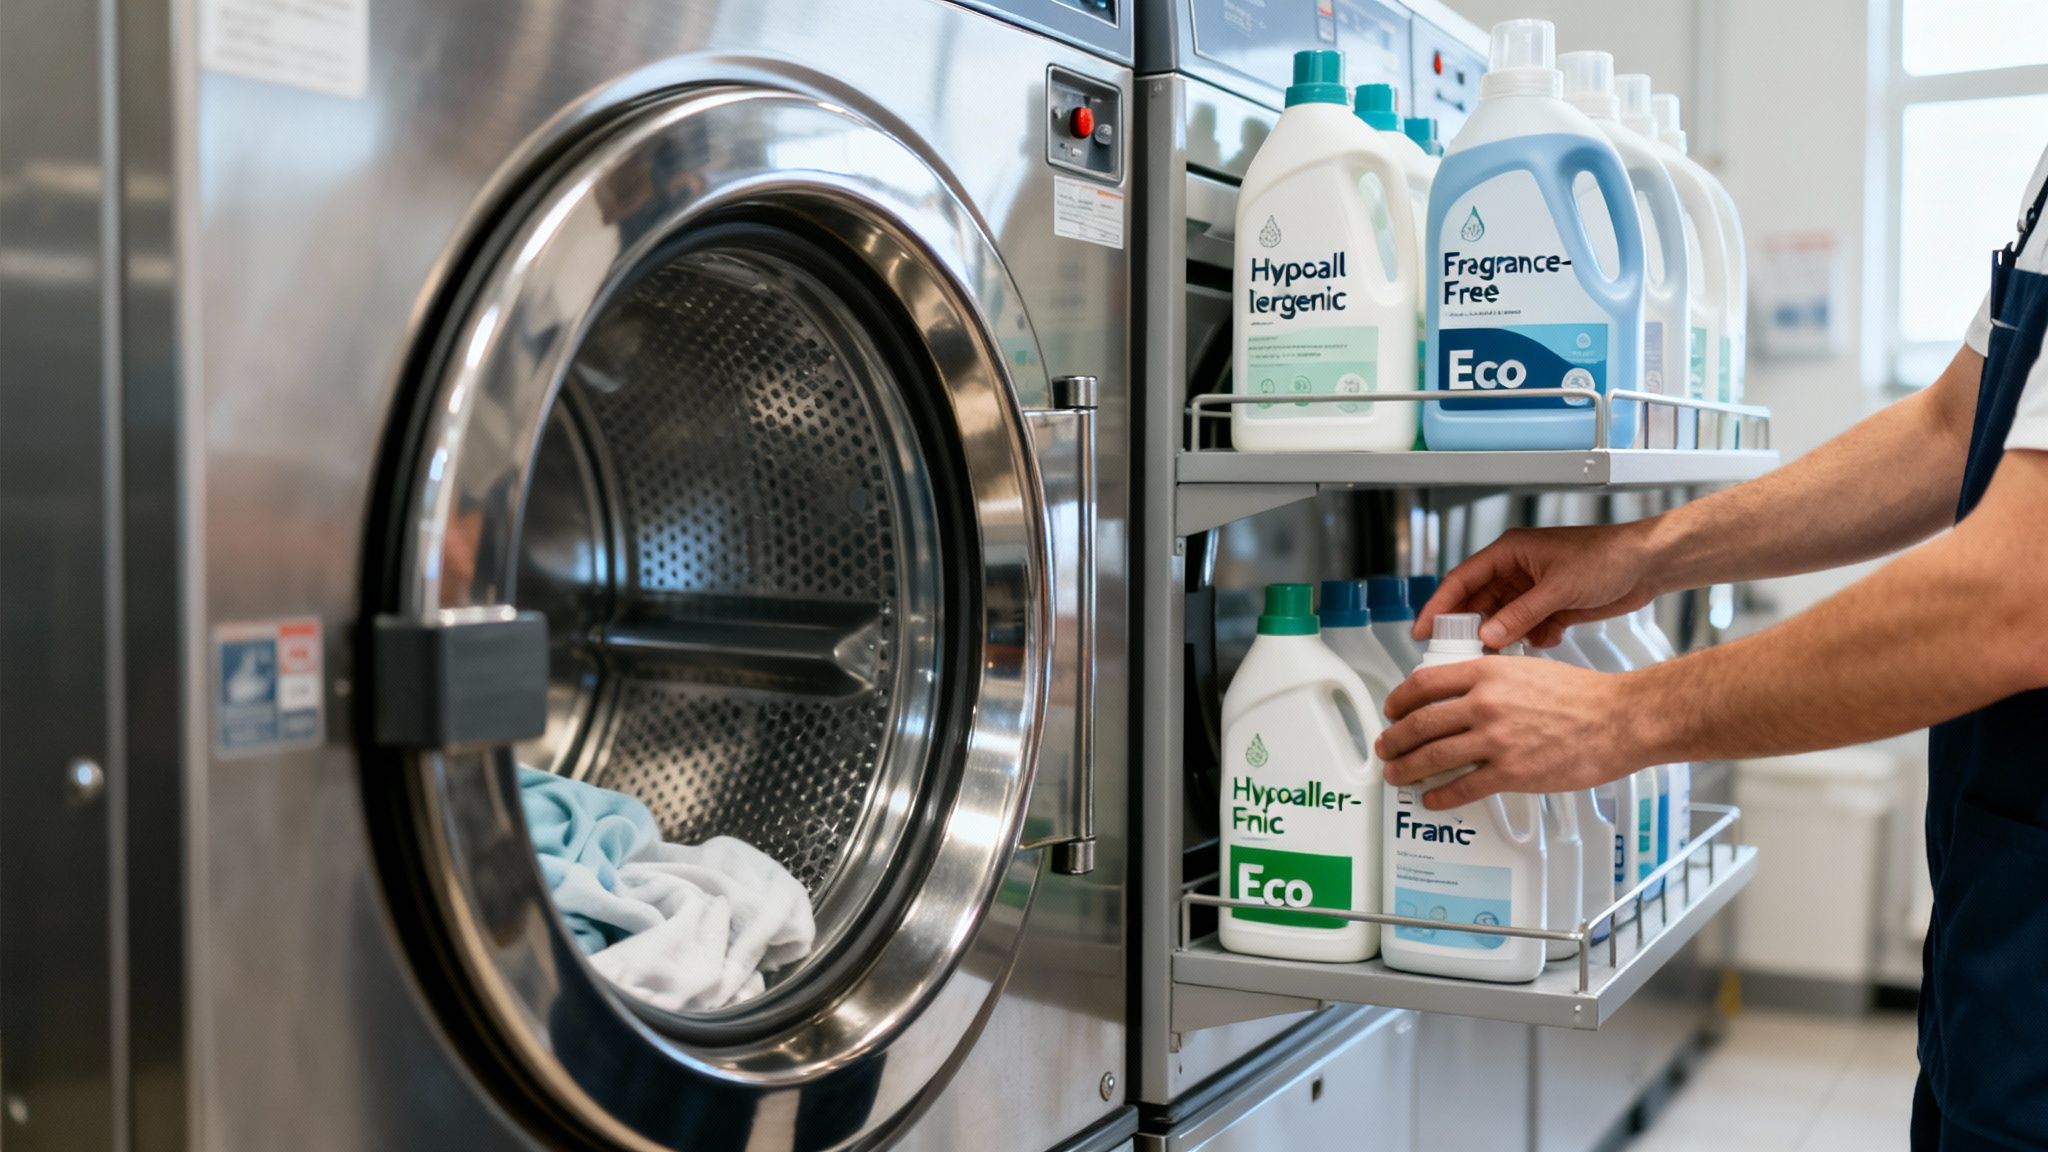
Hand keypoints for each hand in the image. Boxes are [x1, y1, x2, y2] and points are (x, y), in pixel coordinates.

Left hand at [1374, 656, 1647, 809]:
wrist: (1617, 719)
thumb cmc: (1581, 695)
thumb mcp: (1525, 669)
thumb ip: (1490, 680)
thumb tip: (1462, 695)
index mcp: (1486, 673)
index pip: (1424, 684)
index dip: (1399, 699)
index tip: (1391, 709)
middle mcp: (1484, 704)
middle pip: (1420, 723)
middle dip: (1394, 739)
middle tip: (1385, 747)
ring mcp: (1496, 740)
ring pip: (1433, 757)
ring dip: (1407, 769)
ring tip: (1396, 775)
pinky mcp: (1511, 773)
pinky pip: (1462, 787)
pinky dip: (1440, 795)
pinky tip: (1431, 799)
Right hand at [1413, 521, 1660, 648]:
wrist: (1648, 566)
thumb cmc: (1607, 557)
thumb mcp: (1558, 587)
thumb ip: (1521, 614)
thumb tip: (1489, 636)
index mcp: (1510, 553)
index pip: (1462, 580)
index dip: (1439, 606)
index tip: (1423, 630)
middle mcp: (1517, 571)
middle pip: (1479, 604)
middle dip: (1474, 629)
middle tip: (1464, 653)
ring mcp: (1533, 590)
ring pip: (1503, 620)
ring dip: (1508, 636)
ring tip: (1512, 650)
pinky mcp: (1550, 607)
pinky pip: (1527, 628)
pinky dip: (1534, 638)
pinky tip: (1550, 637)